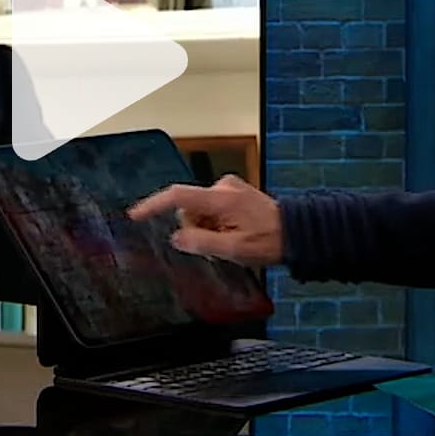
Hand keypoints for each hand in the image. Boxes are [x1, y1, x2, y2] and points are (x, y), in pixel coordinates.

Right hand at [127, 174, 284, 266]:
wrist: (299, 232)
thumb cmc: (271, 240)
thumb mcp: (234, 249)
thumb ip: (201, 242)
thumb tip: (177, 238)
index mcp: (220, 198)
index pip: (177, 196)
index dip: (153, 205)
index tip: (135, 214)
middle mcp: (223, 187)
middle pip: (189, 208)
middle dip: (195, 228)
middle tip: (219, 245)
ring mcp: (230, 188)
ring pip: (201, 210)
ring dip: (208, 227)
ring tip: (233, 240)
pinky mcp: (235, 193)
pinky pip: (213, 208)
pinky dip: (217, 222)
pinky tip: (235, 233)